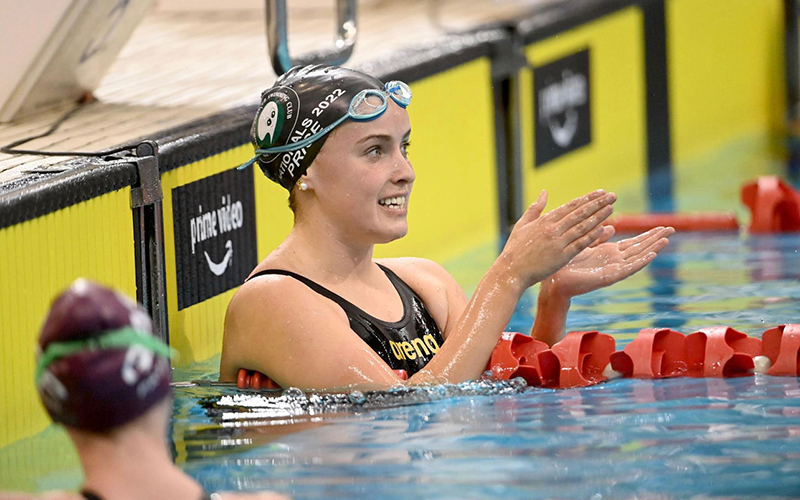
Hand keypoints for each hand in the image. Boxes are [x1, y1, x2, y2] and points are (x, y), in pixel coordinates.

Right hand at [497, 189, 616, 289]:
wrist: (511, 271)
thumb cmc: (515, 249)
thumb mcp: (522, 224)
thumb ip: (535, 208)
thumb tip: (544, 192)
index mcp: (545, 220)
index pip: (571, 206)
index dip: (587, 198)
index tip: (600, 192)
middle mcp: (553, 229)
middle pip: (580, 213)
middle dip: (598, 203)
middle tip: (613, 195)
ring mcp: (558, 242)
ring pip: (582, 227)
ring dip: (599, 217)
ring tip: (612, 208)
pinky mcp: (561, 256)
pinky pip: (580, 244)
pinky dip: (592, 236)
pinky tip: (604, 229)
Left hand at [543, 225, 673, 298]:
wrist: (556, 282)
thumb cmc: (568, 265)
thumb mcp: (585, 246)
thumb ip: (599, 237)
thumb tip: (611, 226)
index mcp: (610, 253)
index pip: (634, 242)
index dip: (648, 235)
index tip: (663, 226)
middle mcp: (615, 261)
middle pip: (640, 248)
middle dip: (655, 238)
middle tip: (672, 229)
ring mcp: (614, 269)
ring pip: (638, 257)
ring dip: (652, 248)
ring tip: (666, 239)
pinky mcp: (609, 277)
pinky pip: (628, 268)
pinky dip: (641, 262)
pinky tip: (652, 255)